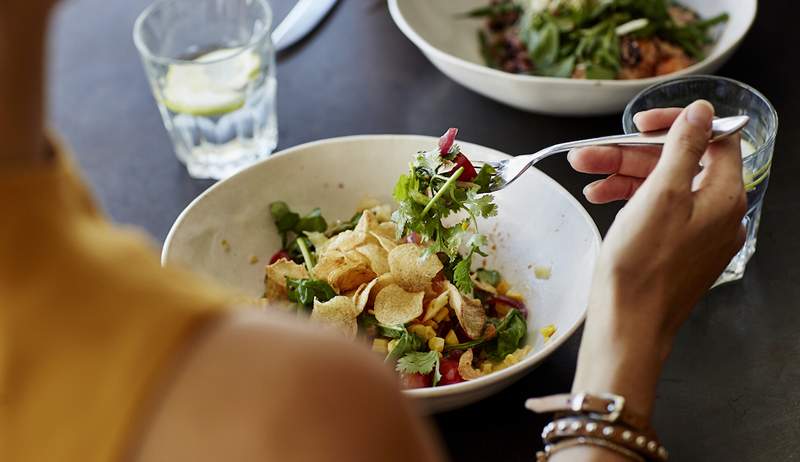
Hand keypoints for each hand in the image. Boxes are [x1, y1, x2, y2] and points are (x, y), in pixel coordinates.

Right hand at [569, 101, 746, 419]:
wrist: (628, 324)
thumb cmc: (642, 267)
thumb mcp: (660, 195)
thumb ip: (684, 147)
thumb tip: (702, 112)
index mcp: (724, 196)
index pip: (711, 139)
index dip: (674, 124)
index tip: (640, 123)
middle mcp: (718, 214)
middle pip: (678, 164)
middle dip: (631, 154)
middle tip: (591, 154)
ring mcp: (698, 234)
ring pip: (662, 188)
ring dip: (623, 176)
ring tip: (585, 176)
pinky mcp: (677, 250)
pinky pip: (657, 212)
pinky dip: (629, 201)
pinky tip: (600, 198)